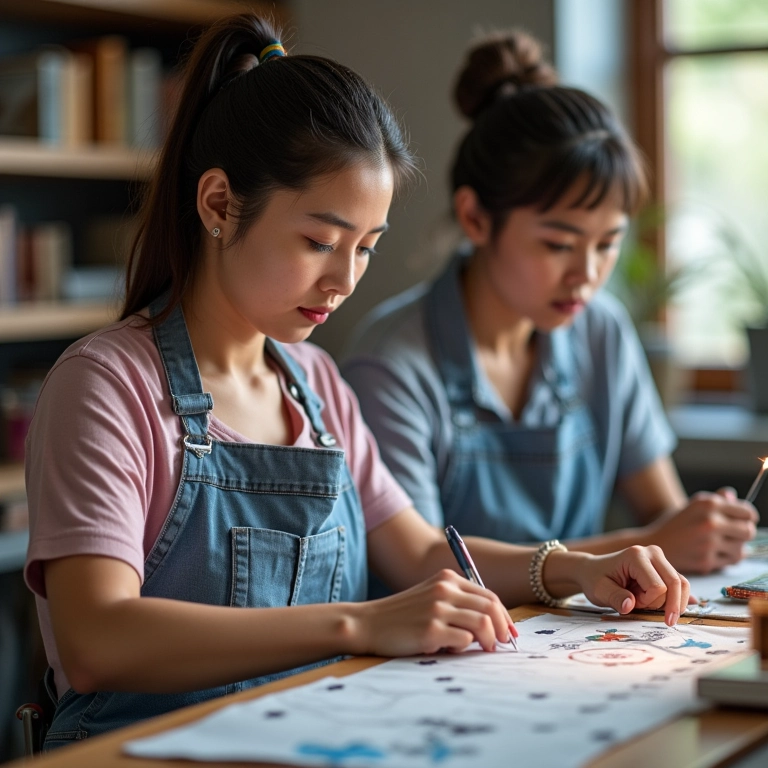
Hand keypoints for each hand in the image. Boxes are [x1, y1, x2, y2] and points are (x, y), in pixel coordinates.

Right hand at [353, 569, 515, 656]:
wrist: (368, 624)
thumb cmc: (402, 615)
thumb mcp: (430, 597)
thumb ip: (457, 602)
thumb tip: (493, 622)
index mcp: (446, 578)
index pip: (488, 595)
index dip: (503, 615)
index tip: (508, 631)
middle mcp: (444, 589)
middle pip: (491, 607)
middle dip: (502, 628)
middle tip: (502, 644)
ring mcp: (437, 609)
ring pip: (482, 623)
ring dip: (489, 640)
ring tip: (484, 649)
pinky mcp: (431, 630)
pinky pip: (464, 640)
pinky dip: (465, 648)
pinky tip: (452, 650)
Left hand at [574, 545, 690, 625]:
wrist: (593, 570)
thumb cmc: (596, 580)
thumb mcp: (599, 591)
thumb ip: (614, 598)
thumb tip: (629, 606)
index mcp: (636, 556)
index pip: (658, 587)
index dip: (647, 602)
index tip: (631, 603)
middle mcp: (652, 552)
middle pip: (675, 584)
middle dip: (664, 605)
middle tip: (643, 610)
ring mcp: (660, 558)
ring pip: (681, 586)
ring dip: (669, 603)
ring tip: (649, 606)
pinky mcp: (665, 567)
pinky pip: (681, 585)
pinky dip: (676, 600)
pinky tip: (671, 610)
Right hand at [645, 488, 757, 573]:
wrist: (656, 542)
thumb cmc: (678, 523)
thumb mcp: (694, 505)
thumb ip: (717, 499)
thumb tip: (733, 497)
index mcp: (709, 504)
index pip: (748, 512)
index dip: (747, 517)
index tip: (742, 520)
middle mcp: (710, 522)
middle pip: (749, 531)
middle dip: (744, 533)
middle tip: (734, 534)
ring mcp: (708, 543)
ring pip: (742, 549)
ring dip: (735, 547)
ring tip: (721, 543)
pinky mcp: (706, 561)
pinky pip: (731, 561)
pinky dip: (726, 557)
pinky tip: (714, 552)